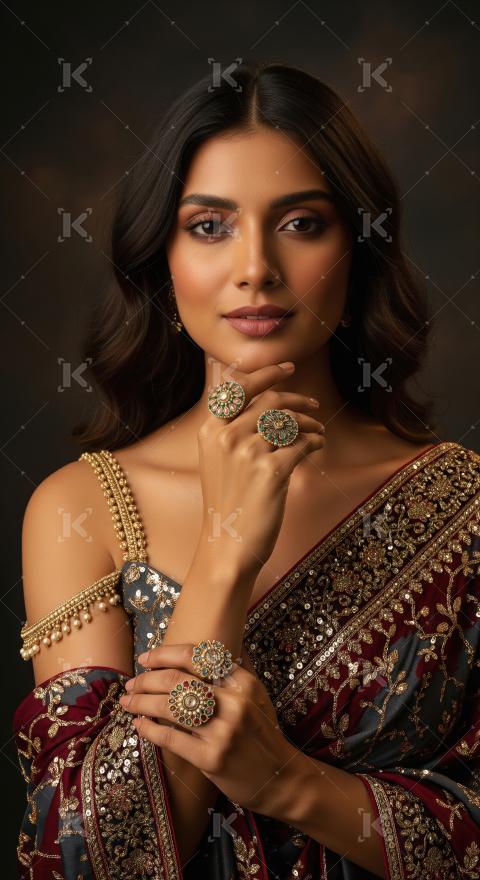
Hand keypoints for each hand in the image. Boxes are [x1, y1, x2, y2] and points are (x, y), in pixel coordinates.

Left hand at [118, 643, 301, 815]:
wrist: (281, 778)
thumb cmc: (262, 734)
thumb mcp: (256, 696)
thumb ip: (233, 670)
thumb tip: (203, 648)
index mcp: (243, 682)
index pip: (196, 656)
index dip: (164, 654)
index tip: (146, 658)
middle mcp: (234, 702)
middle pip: (177, 680)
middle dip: (146, 679)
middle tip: (132, 683)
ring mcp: (222, 731)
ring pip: (168, 707)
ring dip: (141, 701)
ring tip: (127, 701)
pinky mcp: (211, 758)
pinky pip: (170, 737)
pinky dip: (149, 729)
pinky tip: (139, 725)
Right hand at [198, 362, 324, 575]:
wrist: (227, 545)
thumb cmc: (227, 503)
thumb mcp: (217, 460)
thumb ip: (232, 428)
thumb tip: (261, 399)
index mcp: (210, 430)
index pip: (241, 387)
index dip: (267, 373)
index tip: (288, 367)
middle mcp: (227, 436)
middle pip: (271, 401)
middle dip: (298, 400)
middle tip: (314, 406)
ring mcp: (248, 453)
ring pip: (289, 422)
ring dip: (310, 423)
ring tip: (318, 432)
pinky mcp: (271, 471)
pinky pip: (302, 445)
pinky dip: (314, 443)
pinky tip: (317, 447)